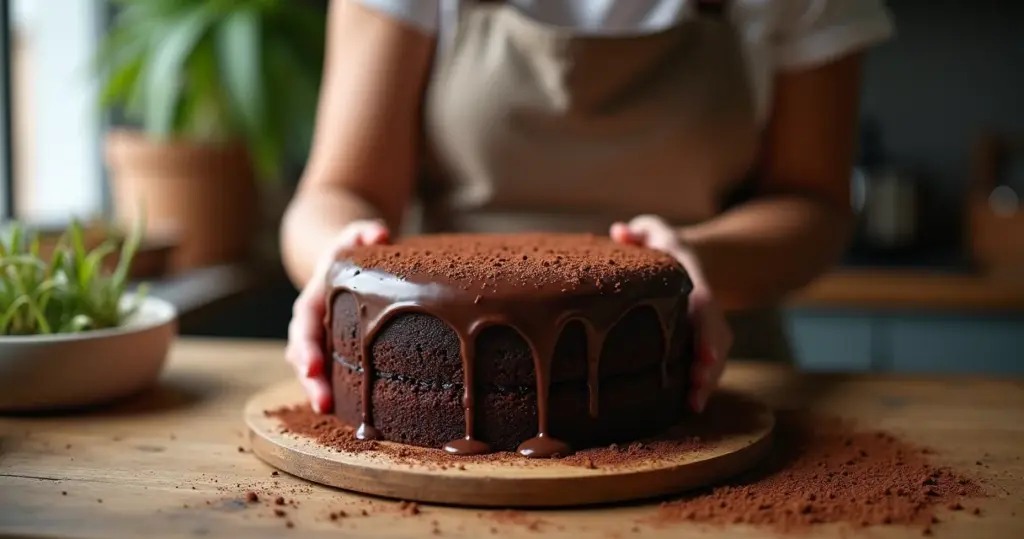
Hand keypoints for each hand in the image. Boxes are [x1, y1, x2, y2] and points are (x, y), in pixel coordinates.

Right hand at [285, 220, 389, 412]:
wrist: (340, 260)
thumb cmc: (350, 251)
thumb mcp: (355, 235)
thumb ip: (364, 231)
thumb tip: (379, 233)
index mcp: (313, 300)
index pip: (304, 326)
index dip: (307, 347)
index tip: (312, 366)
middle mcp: (312, 325)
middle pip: (303, 356)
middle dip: (310, 381)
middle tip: (323, 404)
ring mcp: (322, 341)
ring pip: (314, 371)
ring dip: (320, 392)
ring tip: (333, 415)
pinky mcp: (336, 352)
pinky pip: (333, 374)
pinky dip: (338, 393)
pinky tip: (357, 414)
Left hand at [610, 215, 731, 413]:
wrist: (695, 260)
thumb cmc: (665, 249)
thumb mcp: (656, 232)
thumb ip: (642, 230)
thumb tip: (619, 232)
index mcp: (694, 279)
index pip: (704, 305)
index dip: (705, 330)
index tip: (702, 354)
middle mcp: (705, 306)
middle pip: (715, 338)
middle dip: (709, 365)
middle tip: (698, 390)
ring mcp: (708, 326)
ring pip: (715, 356)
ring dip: (707, 381)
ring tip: (693, 406)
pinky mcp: (703, 342)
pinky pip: (707, 364)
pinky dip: (702, 384)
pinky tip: (690, 406)